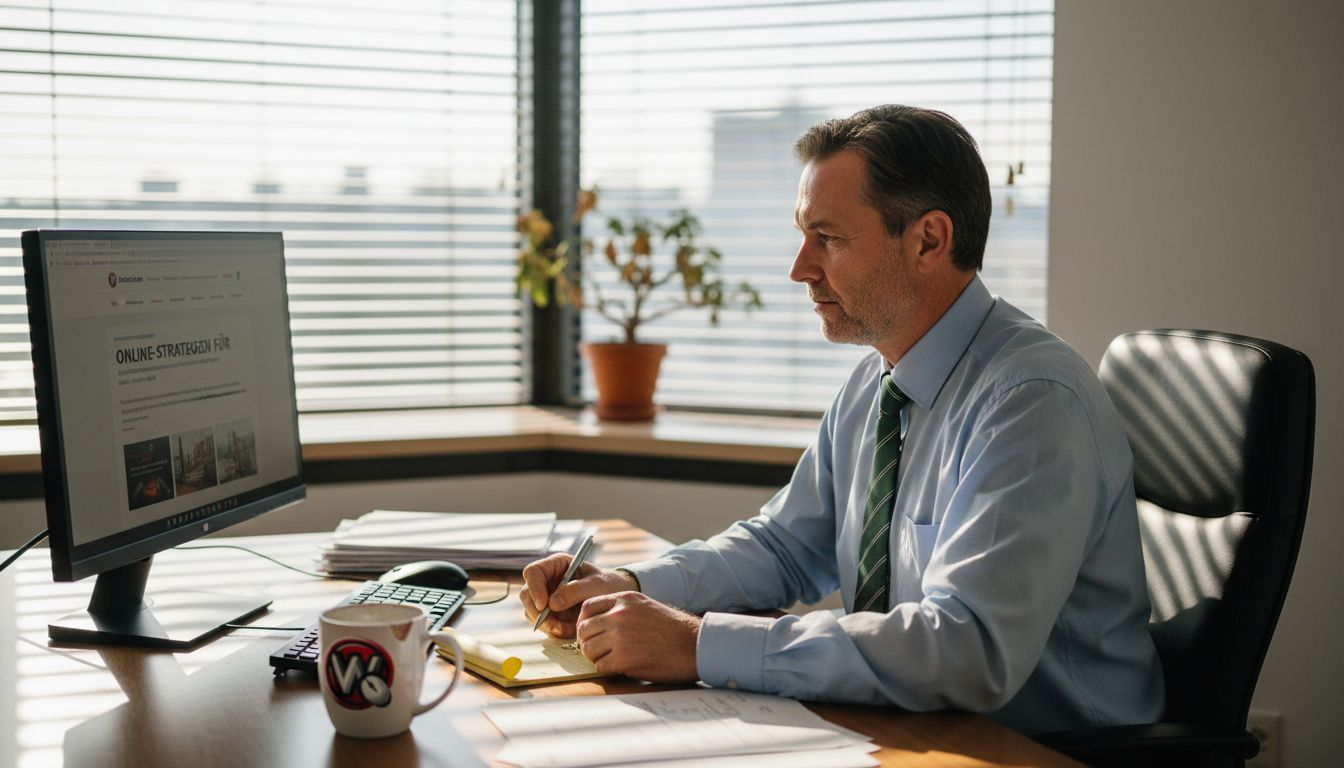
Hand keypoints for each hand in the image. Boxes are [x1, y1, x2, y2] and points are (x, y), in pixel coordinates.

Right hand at [520, 553, 637, 637]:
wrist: (614, 599)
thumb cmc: (608, 585)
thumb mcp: (597, 584)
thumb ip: (575, 591)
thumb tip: (552, 603)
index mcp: (556, 565)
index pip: (532, 572)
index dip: (534, 588)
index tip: (545, 606)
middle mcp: (547, 579)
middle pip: (527, 594)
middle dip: (538, 612)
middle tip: (554, 626)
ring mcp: (546, 596)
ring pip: (531, 612)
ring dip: (546, 624)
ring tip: (568, 628)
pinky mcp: (550, 612)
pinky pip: (541, 623)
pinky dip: (552, 630)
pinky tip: (569, 630)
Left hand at [575, 591, 700, 683]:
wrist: (694, 645)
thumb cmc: (672, 629)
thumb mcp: (644, 606)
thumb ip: (621, 609)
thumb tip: (597, 622)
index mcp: (624, 599)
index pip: (587, 607)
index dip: (585, 622)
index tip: (590, 633)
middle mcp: (619, 615)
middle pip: (583, 629)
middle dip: (587, 642)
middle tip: (598, 650)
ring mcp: (620, 636)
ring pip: (588, 649)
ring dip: (596, 657)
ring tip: (611, 659)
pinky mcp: (624, 658)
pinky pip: (600, 666)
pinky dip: (607, 670)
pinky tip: (620, 668)